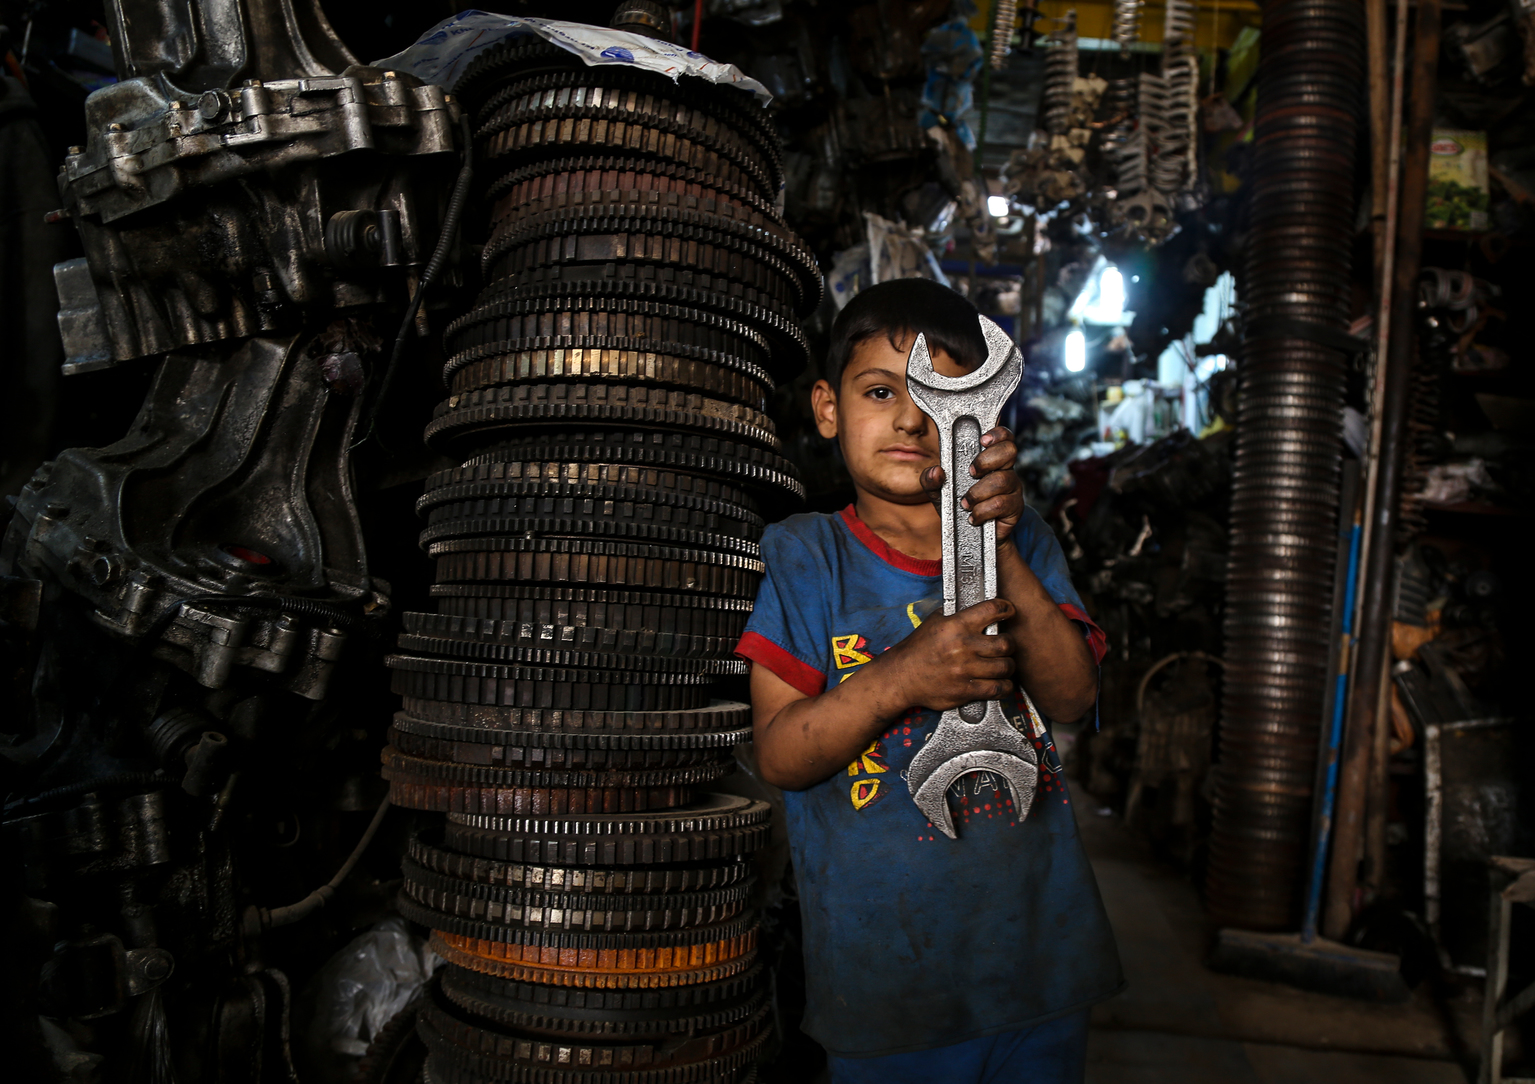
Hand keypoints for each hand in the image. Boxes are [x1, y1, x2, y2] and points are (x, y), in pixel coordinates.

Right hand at [879, 598, 1015, 712]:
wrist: (901, 677)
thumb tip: (976, 609)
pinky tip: (1001, 682)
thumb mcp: (934, 622)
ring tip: (1003, 664)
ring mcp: (965, 670)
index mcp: (956, 625)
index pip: (992, 610)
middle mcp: (963, 647)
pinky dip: (1004, 686)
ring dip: (1007, 666)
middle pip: (1006, 643)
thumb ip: (956, 616)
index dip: (1006, 608)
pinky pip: (998, 689)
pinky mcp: (966, 691)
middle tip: (1005, 645)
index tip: (1009, 611)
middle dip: (1009, 644)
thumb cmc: (917, 649)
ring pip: (1006, 667)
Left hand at [919, 426, 1023, 542]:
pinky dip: (982, 511)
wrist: (971, 536)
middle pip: (1009, 451)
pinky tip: (974, 516)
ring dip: (979, 492)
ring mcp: (1012, 488)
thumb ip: (930, 479)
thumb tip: (936, 471)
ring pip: (1002, 480)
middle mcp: (1004, 470)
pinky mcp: (1015, 507)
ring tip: (967, 502)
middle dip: (986, 460)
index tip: (982, 441)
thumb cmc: (957, 507)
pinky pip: (1001, 503)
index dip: (998, 434)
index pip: (1003, 436)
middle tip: (971, 473)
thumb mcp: (938, 491)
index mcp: (989, 459)